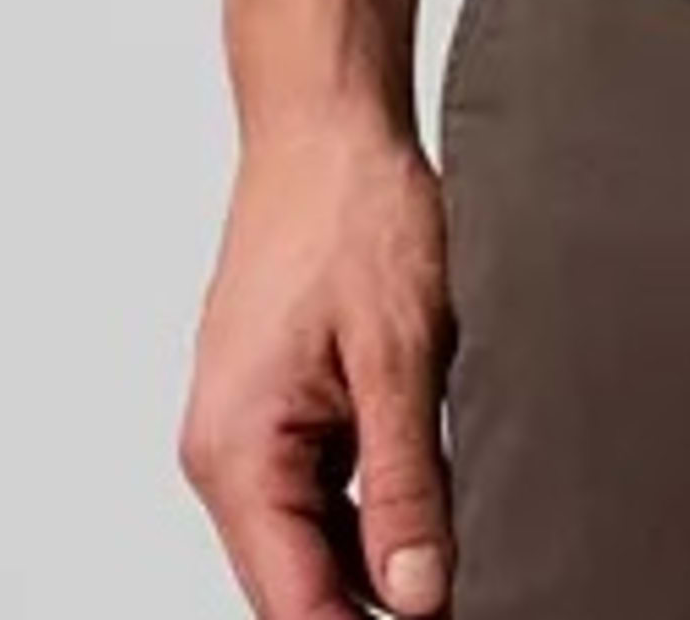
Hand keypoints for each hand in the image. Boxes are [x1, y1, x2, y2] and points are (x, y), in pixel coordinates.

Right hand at [179, 101, 460, 616]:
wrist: (325, 119)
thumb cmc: (352, 209)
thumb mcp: (401, 355)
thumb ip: (408, 484)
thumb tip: (419, 596)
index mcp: (237, 453)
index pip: (294, 606)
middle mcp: (224, 451)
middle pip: (300, 580)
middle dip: (377, 600)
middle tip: (465, 591)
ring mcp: (245, 425)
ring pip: (313, 535)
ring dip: (379, 547)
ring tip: (457, 539)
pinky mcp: (273, 400)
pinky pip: (320, 484)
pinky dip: (372, 494)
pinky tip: (431, 484)